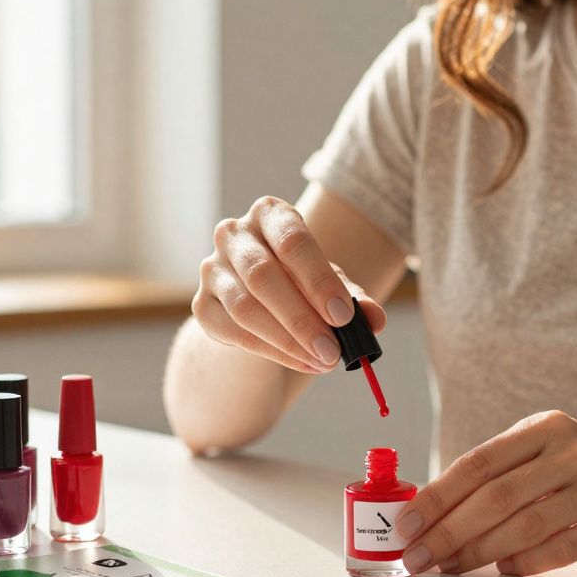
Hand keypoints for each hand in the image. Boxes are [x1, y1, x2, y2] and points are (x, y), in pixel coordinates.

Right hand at [194, 196, 386, 372]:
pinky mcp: (203, 305)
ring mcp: (212, 269)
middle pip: (263, 275)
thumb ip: (355, 299)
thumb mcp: (332, 285)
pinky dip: (271, 352)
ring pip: (245, 307)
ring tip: (323, 361)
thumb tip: (374, 318)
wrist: (261, 302)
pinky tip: (302, 362)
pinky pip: (234, 332)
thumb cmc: (302, 282)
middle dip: (302, 318)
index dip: (318, 279)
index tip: (344, 316)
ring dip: (287, 340)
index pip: (292, 240)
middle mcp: (234, 234)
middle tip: (333, 350)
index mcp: (270, 214)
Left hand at [394, 411, 576, 575]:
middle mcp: (571, 451)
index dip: (437, 495)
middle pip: (496, 495)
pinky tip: (504, 569)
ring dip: (480, 551)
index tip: (406, 523)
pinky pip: (563, 546)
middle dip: (449, 530)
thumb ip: (500, 471)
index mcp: (543, 428)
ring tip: (450, 567)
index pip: (478, 462)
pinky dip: (527, 560)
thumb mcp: (547, 449)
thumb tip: (433, 508)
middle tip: (418, 557)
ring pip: (526, 523)